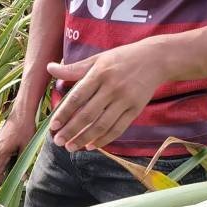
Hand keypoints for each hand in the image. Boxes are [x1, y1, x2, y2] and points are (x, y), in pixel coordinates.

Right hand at [0, 111, 36, 182]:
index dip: (1, 180)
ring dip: (10, 162)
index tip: (8, 184)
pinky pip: (3, 151)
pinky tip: (20, 150)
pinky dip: (9, 155)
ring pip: (2, 158)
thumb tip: (22, 178)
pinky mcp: (0, 139)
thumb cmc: (25, 128)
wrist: (22, 112)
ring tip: (22, 159)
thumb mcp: (26, 147)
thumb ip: (23, 163)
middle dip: (8, 171)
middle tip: (20, 174)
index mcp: (1, 152)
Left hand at [47, 41, 166, 151]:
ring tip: (71, 147)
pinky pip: (118, 128)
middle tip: (58, 142)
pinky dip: (104, 139)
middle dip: (71, 130)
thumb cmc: (121, 59)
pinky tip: (91, 145)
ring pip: (102, 125)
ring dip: (84, 138)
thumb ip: (73, 69)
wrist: (156, 59)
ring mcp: (125, 100)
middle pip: (88, 114)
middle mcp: (112, 87)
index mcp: (100, 73)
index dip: (64, 113)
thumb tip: (50, 68)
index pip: (78, 97)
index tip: (53, 126)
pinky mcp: (136, 109)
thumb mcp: (97, 59)